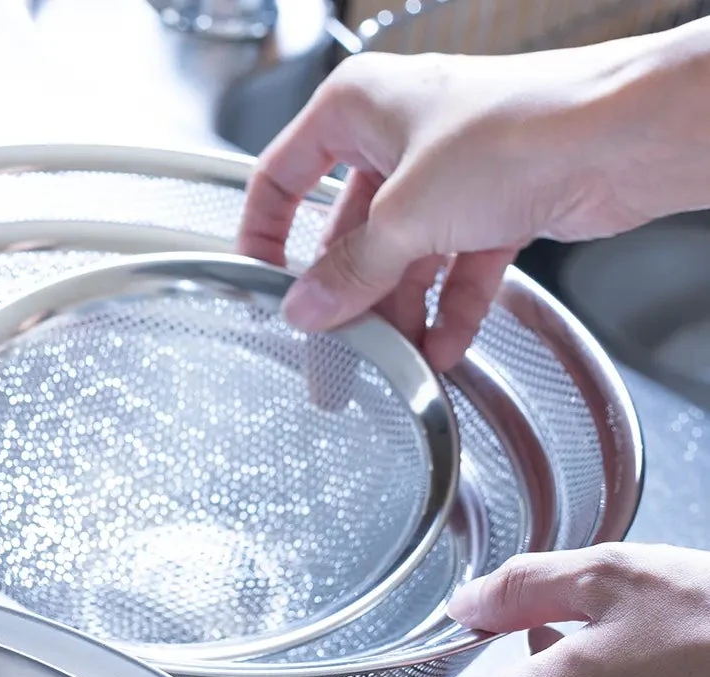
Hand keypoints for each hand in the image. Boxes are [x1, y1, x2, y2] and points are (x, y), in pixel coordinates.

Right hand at [237, 24, 709, 369]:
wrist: (625, 137)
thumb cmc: (521, 129)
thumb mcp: (406, 214)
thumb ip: (349, 272)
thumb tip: (307, 309)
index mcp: (360, 108)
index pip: (282, 172)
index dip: (263, 232)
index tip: (256, 284)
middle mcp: (401, 136)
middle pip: (347, 232)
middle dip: (344, 296)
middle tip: (328, 352)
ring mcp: (448, 175)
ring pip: (401, 259)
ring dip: (397, 315)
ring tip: (388, 363)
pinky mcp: (492, 206)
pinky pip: (453, 272)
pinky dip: (447, 313)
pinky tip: (440, 351)